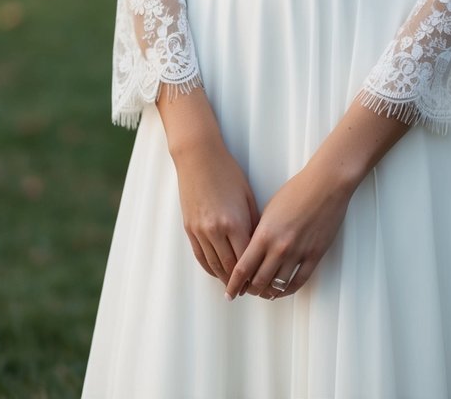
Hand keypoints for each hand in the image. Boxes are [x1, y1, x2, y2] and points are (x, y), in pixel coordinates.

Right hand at [173, 136, 259, 283]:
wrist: (199, 158)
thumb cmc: (228, 173)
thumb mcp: (247, 196)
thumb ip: (253, 223)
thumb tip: (259, 246)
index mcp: (234, 222)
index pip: (246, 259)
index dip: (253, 274)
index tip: (261, 283)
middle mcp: (216, 231)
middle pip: (229, 267)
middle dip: (240, 282)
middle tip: (250, 291)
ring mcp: (200, 231)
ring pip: (214, 265)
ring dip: (225, 279)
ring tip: (236, 286)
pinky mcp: (189, 229)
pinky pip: (200, 256)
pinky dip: (210, 268)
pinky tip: (219, 273)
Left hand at [225, 158, 352, 301]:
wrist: (325, 184)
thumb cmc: (297, 190)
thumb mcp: (269, 210)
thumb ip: (260, 233)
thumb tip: (251, 253)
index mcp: (264, 234)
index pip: (243, 269)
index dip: (234, 285)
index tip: (230, 293)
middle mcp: (279, 247)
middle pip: (258, 282)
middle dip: (250, 290)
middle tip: (247, 291)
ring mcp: (298, 253)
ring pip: (278, 286)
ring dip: (268, 293)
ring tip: (264, 293)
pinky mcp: (314, 255)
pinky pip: (298, 282)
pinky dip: (288, 291)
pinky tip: (282, 291)